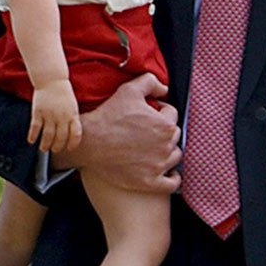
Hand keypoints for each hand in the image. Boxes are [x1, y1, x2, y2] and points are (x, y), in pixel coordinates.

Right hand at [29, 79, 81, 154]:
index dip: (73, 143)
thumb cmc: (63, 93)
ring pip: (48, 135)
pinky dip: (33, 136)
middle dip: (57, 146)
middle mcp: (62, 117)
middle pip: (61, 137)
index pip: (75, 134)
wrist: (52, 80)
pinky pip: (35, 127)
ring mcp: (49, 115)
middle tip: (54, 150)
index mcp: (73, 115)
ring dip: (45, 144)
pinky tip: (31, 141)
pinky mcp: (38, 112)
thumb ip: (72, 119)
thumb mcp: (73, 106)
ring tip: (43, 149)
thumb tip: (70, 134)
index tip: (69, 149)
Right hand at [64, 74, 179, 190]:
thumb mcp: (129, 90)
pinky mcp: (150, 182)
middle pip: (174, 135)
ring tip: (155, 149)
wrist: (90, 143)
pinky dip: (173, 178)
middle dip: (164, 131)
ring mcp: (159, 165)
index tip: (150, 114)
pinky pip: (172, 183)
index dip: (161, 110)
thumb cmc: (108, 117)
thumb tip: (164, 88)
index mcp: (165, 124)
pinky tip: (168, 173)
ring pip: (175, 157)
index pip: (172, 114)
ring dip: (169, 152)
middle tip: (148, 131)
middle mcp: (166, 145)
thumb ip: (150, 82)